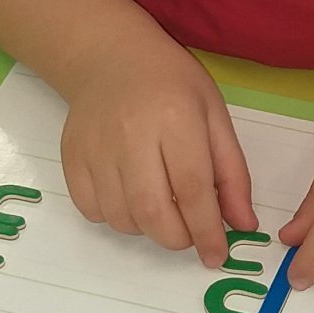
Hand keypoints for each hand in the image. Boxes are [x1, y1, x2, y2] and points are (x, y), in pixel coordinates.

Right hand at [61, 37, 254, 266]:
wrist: (110, 56)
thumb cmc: (171, 84)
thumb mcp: (215, 116)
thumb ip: (232, 173)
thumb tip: (243, 225)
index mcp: (175, 120)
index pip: (192, 191)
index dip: (207, 231)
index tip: (217, 255)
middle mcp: (131, 135)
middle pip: (152, 212)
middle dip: (177, 239)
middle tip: (190, 235)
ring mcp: (95, 148)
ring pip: (121, 218)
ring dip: (147, 230)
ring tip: (162, 208)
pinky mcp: (71, 157)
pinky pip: (91, 210)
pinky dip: (115, 218)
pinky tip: (131, 197)